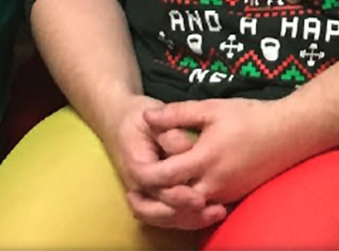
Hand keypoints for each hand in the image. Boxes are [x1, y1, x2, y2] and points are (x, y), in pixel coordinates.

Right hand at [103, 94, 226, 230]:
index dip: (176, 193)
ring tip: (217, 213)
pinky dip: (187, 218)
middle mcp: (138, 185)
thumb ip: (170, 134)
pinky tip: (210, 214)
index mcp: (137, 164)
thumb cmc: (139, 119)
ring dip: (190, 220)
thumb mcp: (153, 119)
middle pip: (160, 210)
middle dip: (187, 213)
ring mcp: (145, 194)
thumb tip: (188, 148)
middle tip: (215, 210)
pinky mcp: (154, 197)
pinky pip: (168, 216)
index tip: (199, 197)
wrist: (121, 124)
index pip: (155, 185)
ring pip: (165, 218)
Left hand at [143, 97, 301, 207]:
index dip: (146, 174)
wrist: (287, 133)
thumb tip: (147, 117)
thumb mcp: (212, 108)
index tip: (133, 167)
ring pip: (188, 210)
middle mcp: (213, 183)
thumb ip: (177, 113)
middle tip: (133, 195)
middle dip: (152, 200)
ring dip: (169, 207)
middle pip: (173, 202)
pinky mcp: (233, 198)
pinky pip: (204, 209)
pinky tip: (179, 197)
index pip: (165, 175)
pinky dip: (188, 208)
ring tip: (150, 198)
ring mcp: (224, 194)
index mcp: (205, 159)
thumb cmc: (250, 117)